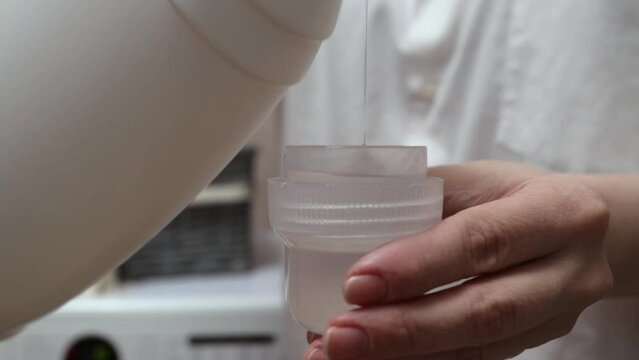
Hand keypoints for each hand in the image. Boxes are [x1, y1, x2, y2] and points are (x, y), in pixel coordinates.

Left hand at [304, 161, 613, 359]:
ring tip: (341, 354)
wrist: (583, 233)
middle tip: (339, 336)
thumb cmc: (515, 196)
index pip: (481, 241)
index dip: (417, 266)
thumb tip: (347, 224)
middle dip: (403, 328)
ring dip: (404, 355)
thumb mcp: (478, 180)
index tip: (357, 284)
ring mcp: (556, 316)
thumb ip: (424, 198)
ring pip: (479, 347)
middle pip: (483, 310)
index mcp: (556, 211)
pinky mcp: (535, 343)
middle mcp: (567, 271)